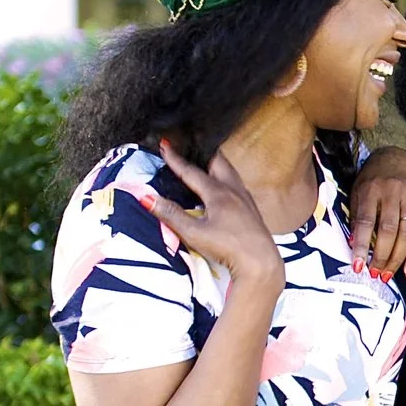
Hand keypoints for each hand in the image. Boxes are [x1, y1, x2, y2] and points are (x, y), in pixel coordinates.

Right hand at [145, 143, 281, 284]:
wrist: (261, 262)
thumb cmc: (227, 247)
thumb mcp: (193, 232)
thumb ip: (170, 214)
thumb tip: (145, 197)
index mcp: (219, 193)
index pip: (192, 171)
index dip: (176, 158)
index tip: (164, 144)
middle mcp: (235, 191)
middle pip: (218, 163)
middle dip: (202, 152)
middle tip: (190, 143)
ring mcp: (246, 199)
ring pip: (230, 172)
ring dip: (216, 163)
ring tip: (205, 159)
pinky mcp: (253, 210)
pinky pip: (237, 184)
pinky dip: (226, 176)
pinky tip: (224, 186)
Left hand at [350, 146, 405, 276]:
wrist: (399, 157)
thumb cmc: (373, 179)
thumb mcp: (358, 191)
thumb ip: (357, 216)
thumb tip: (354, 245)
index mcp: (370, 189)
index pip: (365, 221)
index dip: (361, 245)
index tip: (357, 265)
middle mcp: (392, 192)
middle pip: (388, 230)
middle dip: (381, 256)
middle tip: (375, 275)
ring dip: (398, 259)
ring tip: (388, 275)